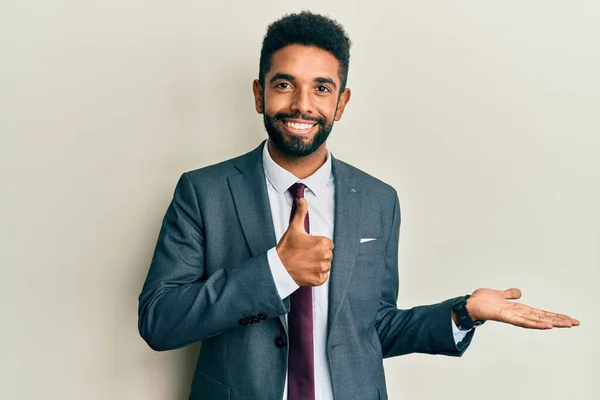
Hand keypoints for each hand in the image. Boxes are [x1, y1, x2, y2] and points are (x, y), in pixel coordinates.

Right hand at [276, 198, 333, 285]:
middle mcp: (325, 256)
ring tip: (306, 263)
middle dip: (319, 254)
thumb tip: (302, 199)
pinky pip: (323, 277)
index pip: (328, 243)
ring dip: (318, 265)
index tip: (308, 246)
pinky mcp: (319, 280)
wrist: (278, 267)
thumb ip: (301, 213)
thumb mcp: (294, 228)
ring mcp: (322, 269)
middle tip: (305, 255)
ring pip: (326, 265)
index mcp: (323, 243)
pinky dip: (317, 275)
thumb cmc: (287, 248)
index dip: (318, 244)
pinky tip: (307, 271)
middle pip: (328, 254)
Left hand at [465, 288, 579, 328]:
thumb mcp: (499, 294)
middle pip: (542, 317)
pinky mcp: (505, 316)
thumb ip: (509, 294)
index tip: (567, 318)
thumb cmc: (481, 301)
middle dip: (559, 320)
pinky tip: (547, 325)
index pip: (540, 313)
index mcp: (517, 309)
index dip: (553, 315)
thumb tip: (518, 292)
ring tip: (566, 324)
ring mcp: (512, 316)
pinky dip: (535, 323)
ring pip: (536, 320)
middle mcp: (517, 314)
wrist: (468, 304)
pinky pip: (523, 321)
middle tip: (575, 323)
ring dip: (552, 322)